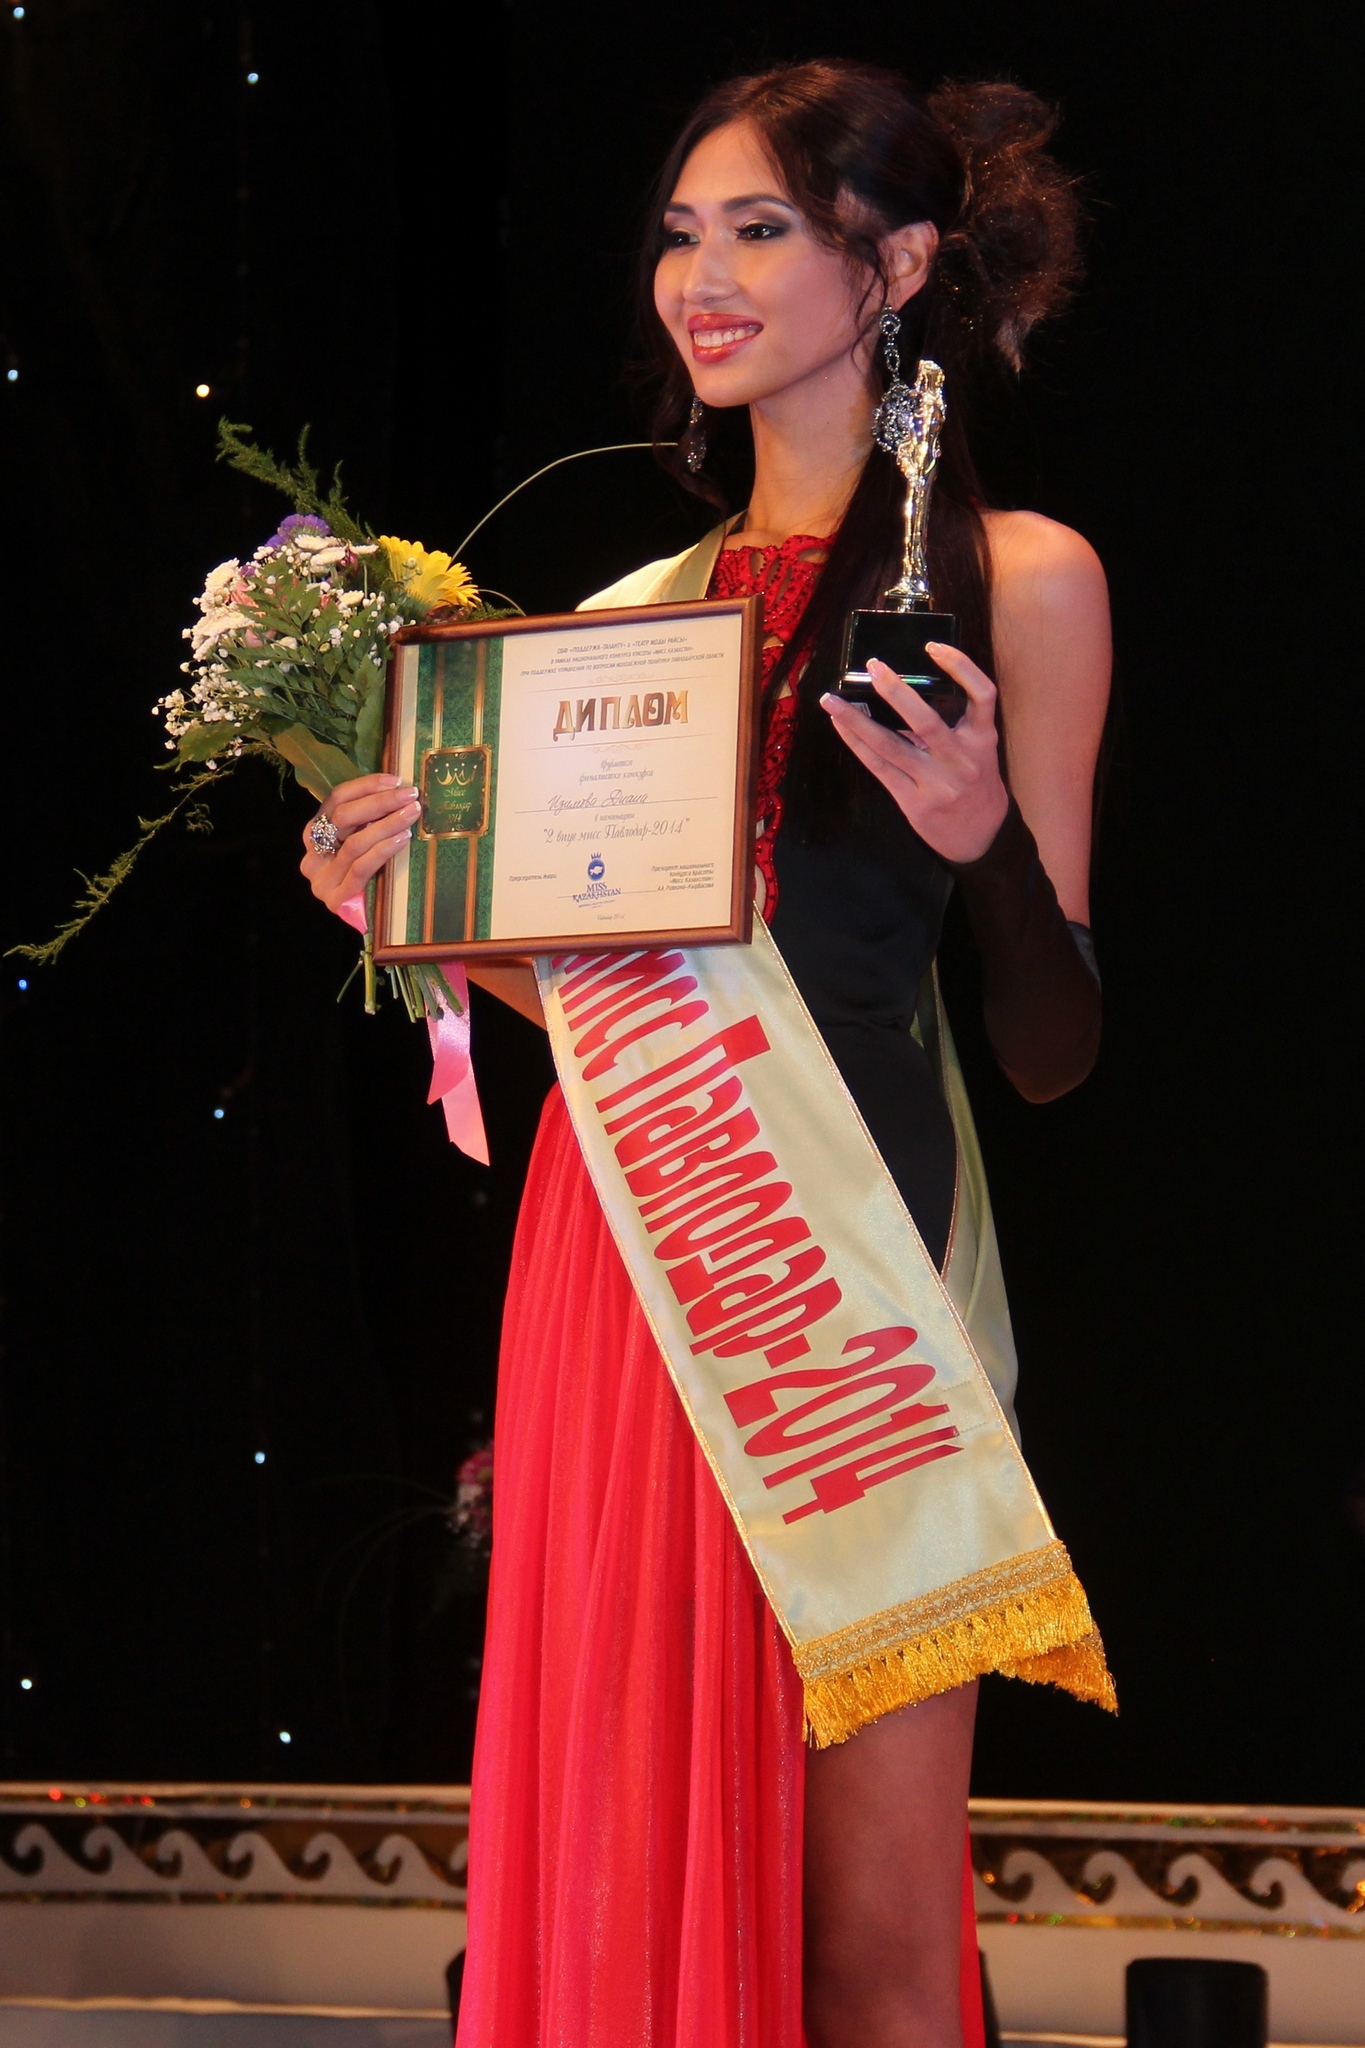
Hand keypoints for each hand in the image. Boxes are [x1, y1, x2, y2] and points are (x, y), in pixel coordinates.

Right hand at [300, 773, 420, 915]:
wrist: (365, 919)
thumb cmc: (366, 875)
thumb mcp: (361, 842)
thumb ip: (367, 820)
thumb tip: (397, 788)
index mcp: (314, 833)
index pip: (336, 799)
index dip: (365, 786)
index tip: (395, 780)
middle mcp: (312, 854)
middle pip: (343, 817)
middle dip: (380, 802)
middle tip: (410, 795)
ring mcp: (321, 879)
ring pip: (354, 843)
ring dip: (387, 824)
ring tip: (412, 813)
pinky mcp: (336, 898)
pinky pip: (362, 868)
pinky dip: (383, 850)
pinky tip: (403, 839)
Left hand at [820, 645, 1008, 864]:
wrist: (983, 840)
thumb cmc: (978, 787)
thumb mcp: (980, 753)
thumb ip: (954, 727)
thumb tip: (904, 694)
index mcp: (982, 740)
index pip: (981, 695)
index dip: (960, 667)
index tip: (934, 647)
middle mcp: (960, 761)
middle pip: (926, 721)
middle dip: (896, 692)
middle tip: (874, 666)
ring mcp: (935, 784)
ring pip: (891, 746)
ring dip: (857, 721)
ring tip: (831, 700)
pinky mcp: (913, 802)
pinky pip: (879, 768)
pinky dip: (857, 744)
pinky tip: (842, 726)